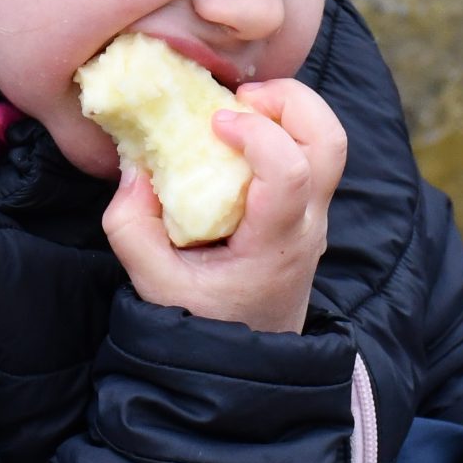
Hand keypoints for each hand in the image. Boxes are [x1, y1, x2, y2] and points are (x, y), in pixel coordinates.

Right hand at [99, 79, 345, 333]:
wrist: (246, 362)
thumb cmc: (204, 323)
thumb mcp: (154, 285)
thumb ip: (131, 228)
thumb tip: (135, 169)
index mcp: (277, 244)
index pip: (292, 172)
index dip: (258, 133)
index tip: (215, 124)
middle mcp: (308, 225)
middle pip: (330, 141)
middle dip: (288, 101)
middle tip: (238, 101)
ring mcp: (316, 216)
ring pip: (329, 141)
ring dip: (288, 110)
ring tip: (240, 112)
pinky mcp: (309, 209)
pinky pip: (312, 153)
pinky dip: (282, 128)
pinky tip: (239, 139)